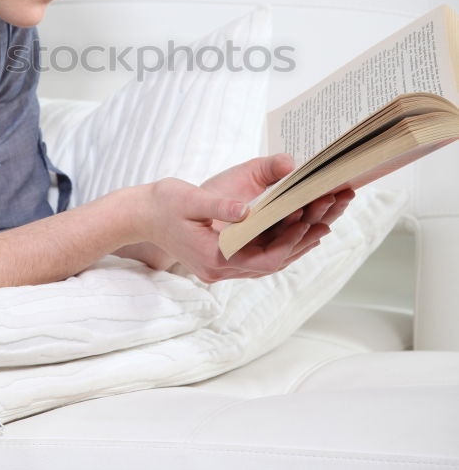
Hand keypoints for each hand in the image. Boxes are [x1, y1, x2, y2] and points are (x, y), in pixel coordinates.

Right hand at [125, 155, 353, 282]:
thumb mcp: (188, 199)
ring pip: (268, 262)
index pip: (264, 259)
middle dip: (302, 240)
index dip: (290, 241)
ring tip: (323, 221)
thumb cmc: (162, 204)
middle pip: (273, 263)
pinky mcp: (222, 260)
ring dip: (295, 243)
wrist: (139, 216)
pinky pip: (259, 256)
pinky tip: (295, 226)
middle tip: (329, 216)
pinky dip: (279, 242)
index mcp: (214, 258)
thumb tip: (245, 210)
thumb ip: (218, 206)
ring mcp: (221, 268)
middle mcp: (220, 270)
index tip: (310, 218)